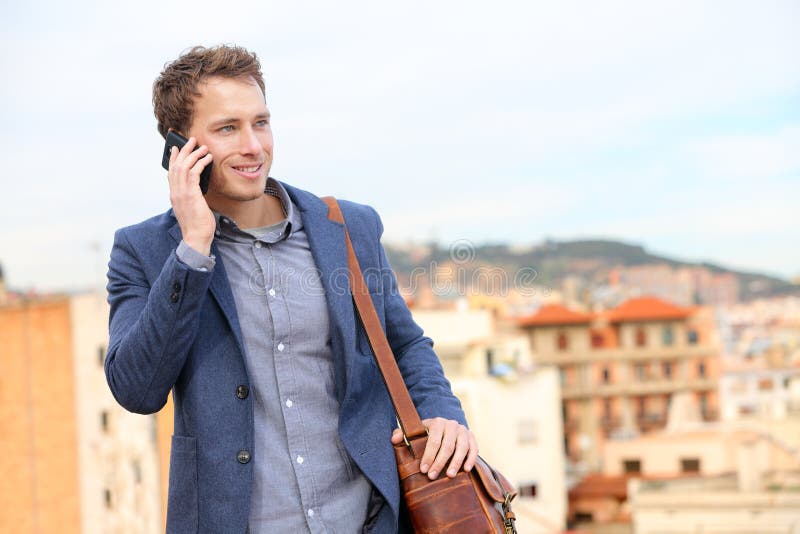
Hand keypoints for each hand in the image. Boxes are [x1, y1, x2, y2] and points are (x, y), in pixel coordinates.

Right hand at [168, 136, 214, 255]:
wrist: (196, 237)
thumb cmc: (197, 225)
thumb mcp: (192, 207)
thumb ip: (192, 196)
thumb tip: (199, 186)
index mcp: (174, 194)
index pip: (171, 172)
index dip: (173, 158)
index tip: (175, 147)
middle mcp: (175, 192)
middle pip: (176, 165)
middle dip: (184, 150)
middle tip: (192, 140)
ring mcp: (181, 193)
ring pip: (184, 166)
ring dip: (194, 154)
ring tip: (203, 147)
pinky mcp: (190, 194)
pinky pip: (194, 173)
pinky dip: (201, 163)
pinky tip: (208, 158)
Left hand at [391, 417, 478, 479]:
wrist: (445, 428)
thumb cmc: (426, 434)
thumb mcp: (414, 433)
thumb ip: (402, 435)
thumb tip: (394, 439)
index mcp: (437, 422)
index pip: (434, 440)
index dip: (428, 456)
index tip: (423, 470)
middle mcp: (452, 425)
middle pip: (448, 446)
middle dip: (440, 462)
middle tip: (432, 476)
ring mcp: (463, 431)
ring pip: (462, 448)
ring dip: (456, 463)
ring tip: (449, 476)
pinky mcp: (472, 437)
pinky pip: (474, 449)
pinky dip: (471, 459)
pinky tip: (466, 470)